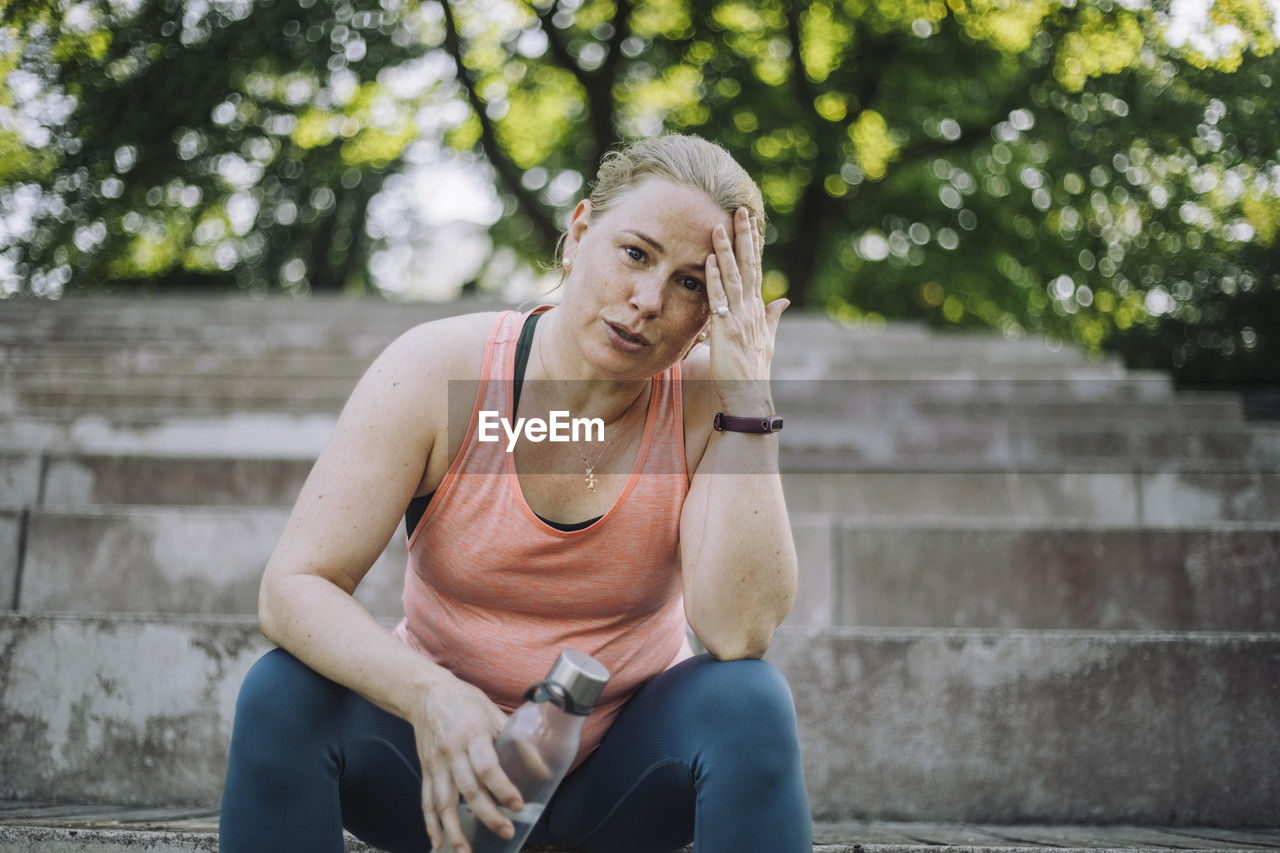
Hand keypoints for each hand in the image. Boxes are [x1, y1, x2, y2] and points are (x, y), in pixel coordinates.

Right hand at [411, 676, 522, 851]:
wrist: (425, 693)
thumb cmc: (465, 702)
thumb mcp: (494, 714)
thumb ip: (517, 742)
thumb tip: (542, 769)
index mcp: (472, 734)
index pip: (487, 767)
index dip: (503, 788)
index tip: (518, 804)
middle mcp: (451, 751)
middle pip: (468, 789)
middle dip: (487, 814)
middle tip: (506, 831)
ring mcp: (435, 764)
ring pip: (443, 802)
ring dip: (455, 829)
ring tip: (466, 852)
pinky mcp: (425, 771)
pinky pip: (426, 802)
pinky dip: (431, 825)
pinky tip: (439, 843)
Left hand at [704, 207, 788, 408]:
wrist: (750, 394)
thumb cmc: (753, 370)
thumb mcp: (767, 340)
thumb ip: (774, 318)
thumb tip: (784, 300)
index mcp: (757, 309)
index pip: (756, 269)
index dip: (752, 244)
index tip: (750, 221)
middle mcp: (751, 309)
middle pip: (748, 265)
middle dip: (744, 237)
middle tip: (741, 210)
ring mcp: (740, 318)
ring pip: (733, 277)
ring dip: (726, 251)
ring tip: (720, 226)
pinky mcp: (727, 330)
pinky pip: (719, 300)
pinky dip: (714, 280)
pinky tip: (709, 261)